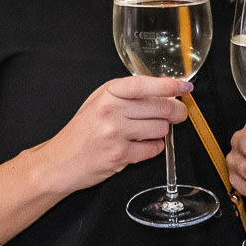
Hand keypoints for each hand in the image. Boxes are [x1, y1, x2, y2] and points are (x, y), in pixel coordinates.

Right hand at [39, 76, 190, 195]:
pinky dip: (153, 148)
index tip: (185, 85)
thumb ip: (126, 95)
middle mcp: (111, 110)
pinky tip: (142, 146)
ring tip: (149, 132)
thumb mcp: (98, 102)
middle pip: (160, 107)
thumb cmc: (82, 131)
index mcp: (108, 93)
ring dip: (162, 131)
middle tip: (180, 113)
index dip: (168, 84)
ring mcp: (116, 133)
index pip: (144, 84)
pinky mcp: (120, 155)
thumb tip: (162, 91)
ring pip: (161, 128)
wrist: (60, 161)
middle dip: (177, 111)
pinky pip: (153, 149)